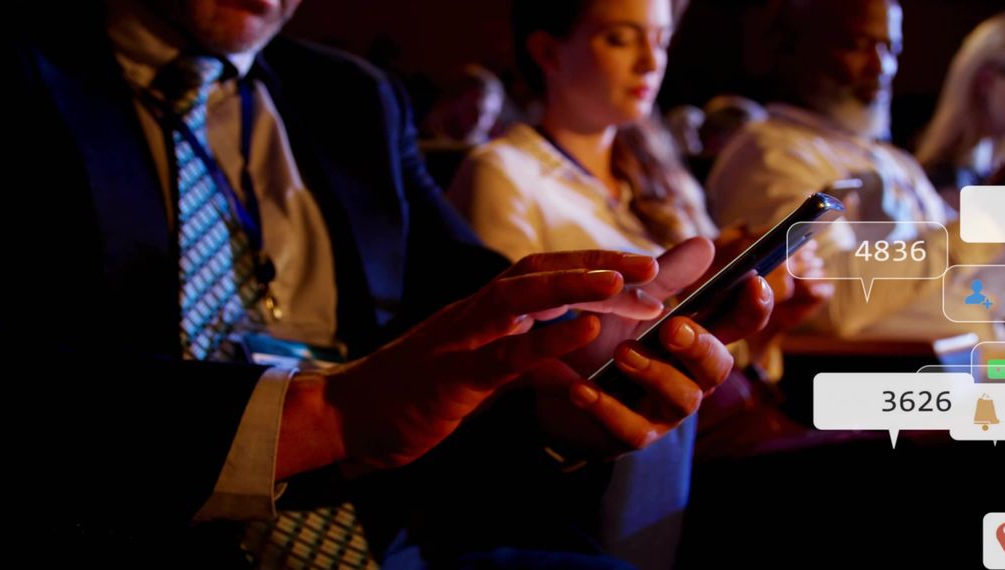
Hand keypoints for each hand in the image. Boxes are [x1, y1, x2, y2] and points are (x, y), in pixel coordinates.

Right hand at [274, 250, 660, 477]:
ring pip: (521, 297)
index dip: (594, 266)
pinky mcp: (451, 375)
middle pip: (540, 271)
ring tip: (626, 280)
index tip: (645, 267)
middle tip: (654, 263)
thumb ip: (525, 363)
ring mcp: (460, 338)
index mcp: (484, 313)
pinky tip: (584, 331)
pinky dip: (547, 341)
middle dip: (598, 262)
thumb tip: (574, 361)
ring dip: (575, 283)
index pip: (545, 275)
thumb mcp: (481, 376)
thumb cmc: (415, 393)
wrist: (349, 418)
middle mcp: (474, 313)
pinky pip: (504, 354)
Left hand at [534, 238, 774, 458]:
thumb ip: (665, 277)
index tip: (753, 285)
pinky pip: (631, 429)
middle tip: (674, 327)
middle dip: (700, 346)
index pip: (738, 326)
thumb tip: (706, 243)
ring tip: (622, 354)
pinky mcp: (632, 435)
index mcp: (696, 341)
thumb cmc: (603, 342)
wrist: (557, 389)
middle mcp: (691, 378)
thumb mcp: (628, 304)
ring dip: (654, 374)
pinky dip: (607, 409)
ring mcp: (665, 411)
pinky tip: (581, 389)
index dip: (752, 309)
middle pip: (717, 366)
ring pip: (682, 400)